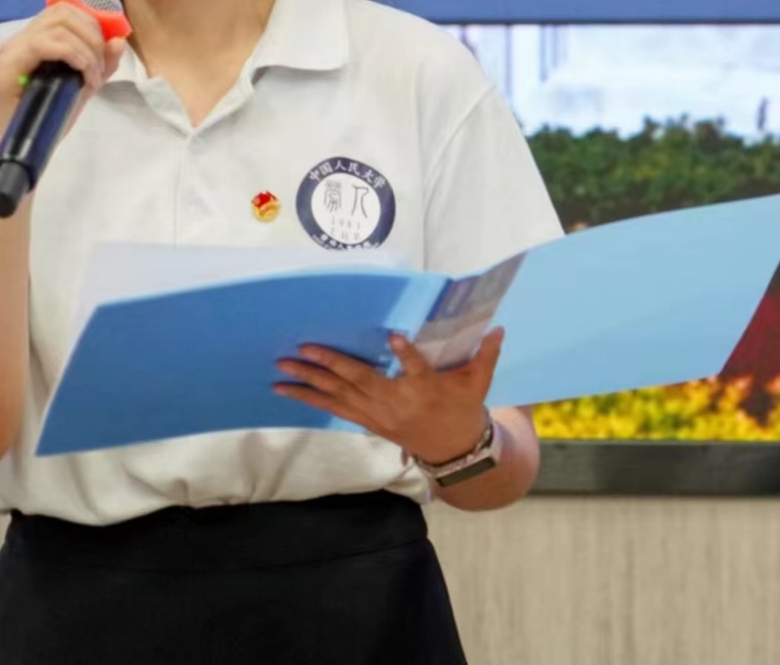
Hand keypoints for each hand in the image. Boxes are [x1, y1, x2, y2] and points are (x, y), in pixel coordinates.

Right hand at [0, 3, 128, 146]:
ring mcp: (13, 49)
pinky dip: (72, 54)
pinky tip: (81, 73)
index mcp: (35, 39)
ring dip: (85, 49)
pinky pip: (45, 44)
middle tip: (98, 68)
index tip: (106, 50)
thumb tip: (118, 40)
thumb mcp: (82, 87)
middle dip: (92, 35)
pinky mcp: (9, 64)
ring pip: (58, 26)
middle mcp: (20, 38)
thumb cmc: (49, 119)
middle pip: (64, 12)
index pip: (65, 10)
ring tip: (91, 77)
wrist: (24, 149)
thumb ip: (101, 64)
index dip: (92, 22)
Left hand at [273, 329, 504, 465]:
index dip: (409, 356)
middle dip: (331, 365)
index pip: (419, 370)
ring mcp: (378, 414)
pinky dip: (310, 399)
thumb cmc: (463, 409)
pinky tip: (287, 389)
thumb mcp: (478, 384)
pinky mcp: (366, 420)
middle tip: (303, 349)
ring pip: (339, 397)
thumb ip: (485, 355)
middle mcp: (396, 402)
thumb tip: (498, 327)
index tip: (397, 338)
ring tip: (281, 370)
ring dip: (309, 383)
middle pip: (361, 382)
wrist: (452, 452)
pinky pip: (333, 409)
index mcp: (426, 389)